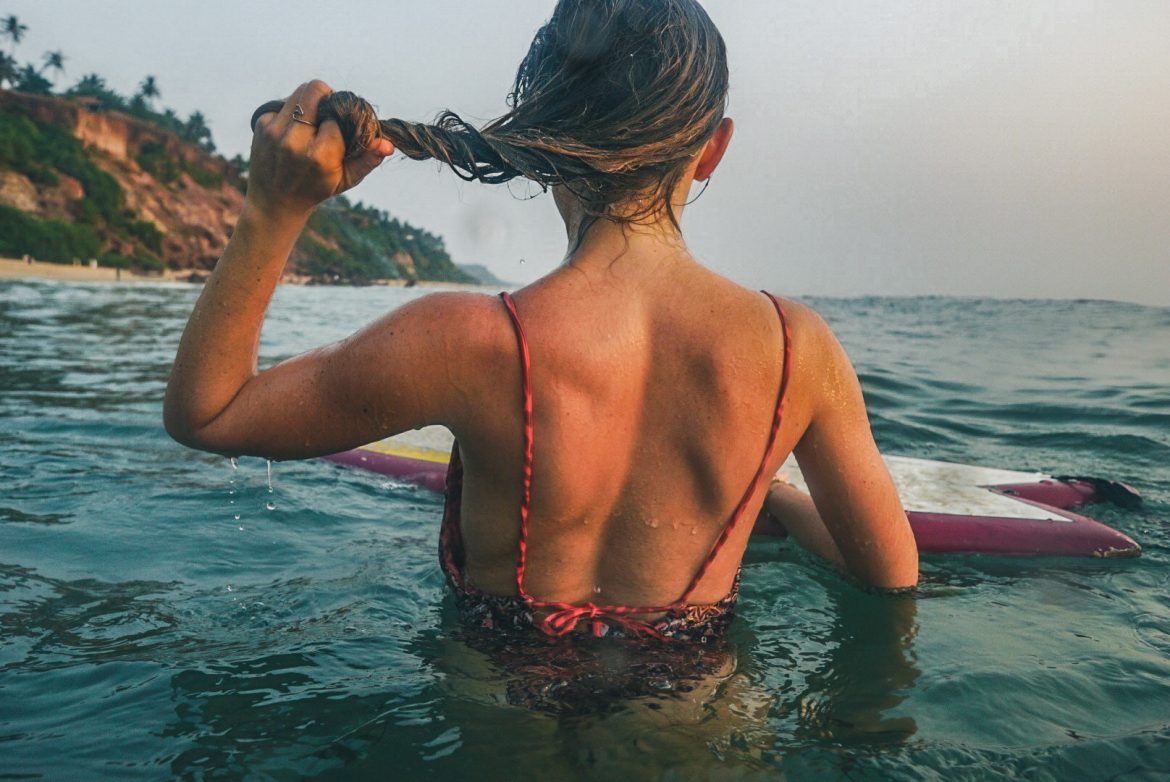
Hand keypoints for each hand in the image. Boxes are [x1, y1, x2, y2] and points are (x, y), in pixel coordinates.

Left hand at [247, 80, 394, 219]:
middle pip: (315, 90)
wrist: (274, 203)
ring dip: (310, 101)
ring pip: (299, 92)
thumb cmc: (316, 189)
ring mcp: (275, 132)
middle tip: (329, 110)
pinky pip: (282, 104)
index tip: (342, 128)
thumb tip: (388, 144)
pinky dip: (291, 113)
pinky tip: (292, 132)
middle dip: (327, 95)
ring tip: (313, 120)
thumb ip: (368, 159)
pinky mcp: (261, 125)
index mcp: (320, 156)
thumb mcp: (346, 179)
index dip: (342, 120)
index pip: (338, 117)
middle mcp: (295, 141)